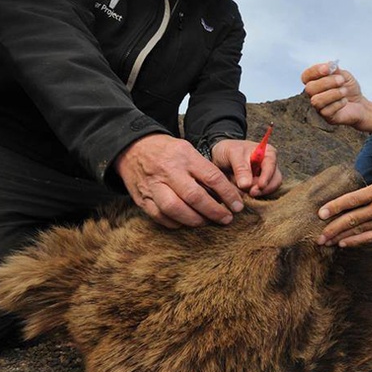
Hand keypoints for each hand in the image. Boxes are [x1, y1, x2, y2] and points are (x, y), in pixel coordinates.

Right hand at [113, 134, 244, 228]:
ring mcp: (153, 186)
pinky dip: (175, 223)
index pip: (212, 178)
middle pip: (194, 196)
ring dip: (194, 220)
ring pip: (174, 208)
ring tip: (206, 222)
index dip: (228, 194)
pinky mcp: (141, 198)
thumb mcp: (189, 151)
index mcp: (185, 157)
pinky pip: (159, 216)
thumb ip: (205, 170)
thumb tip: (229, 193)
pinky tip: (186, 223)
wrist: (133, 148)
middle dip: (214, 211)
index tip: (238, 206)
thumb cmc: (168, 152)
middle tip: (226, 219)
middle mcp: (169, 171)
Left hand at [211, 139, 282, 196]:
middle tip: (250, 193)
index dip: (267, 177)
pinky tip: (240, 193)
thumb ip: (240, 168)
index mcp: (268, 153)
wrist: (219, 157)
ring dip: (253, 192)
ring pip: (266, 191)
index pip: (272, 167)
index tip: (260, 186)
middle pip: (274, 182)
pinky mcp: (259, 188)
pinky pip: (258, 196)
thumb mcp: (232, 154)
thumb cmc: (228, 151)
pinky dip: (249, 196)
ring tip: (239, 189)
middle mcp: (270, 166)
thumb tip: (247, 185)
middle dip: (262, 189)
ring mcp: (265, 178)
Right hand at [301, 62, 366, 126]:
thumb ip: (335, 70)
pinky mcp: (327, 117)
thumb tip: (330, 65)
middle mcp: (314, 95)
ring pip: (316, 101)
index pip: (306, 76)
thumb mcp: (344, 75)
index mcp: (315, 82)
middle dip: (326, 82)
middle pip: (309, 88)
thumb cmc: (349, 89)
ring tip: (344, 91)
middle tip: (341, 80)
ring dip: (333, 94)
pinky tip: (345, 101)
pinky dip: (338, 103)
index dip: (314, 71)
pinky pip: (326, 111)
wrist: (360, 104)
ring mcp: (319, 107)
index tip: (328, 68)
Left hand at [316, 159, 371, 246]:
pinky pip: (370, 237)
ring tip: (325, 242)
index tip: (321, 213)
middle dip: (332, 228)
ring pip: (357, 231)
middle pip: (350, 219)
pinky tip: (344, 244)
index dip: (335, 207)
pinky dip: (356, 241)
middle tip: (318, 236)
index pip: (351, 200)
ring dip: (340, 237)